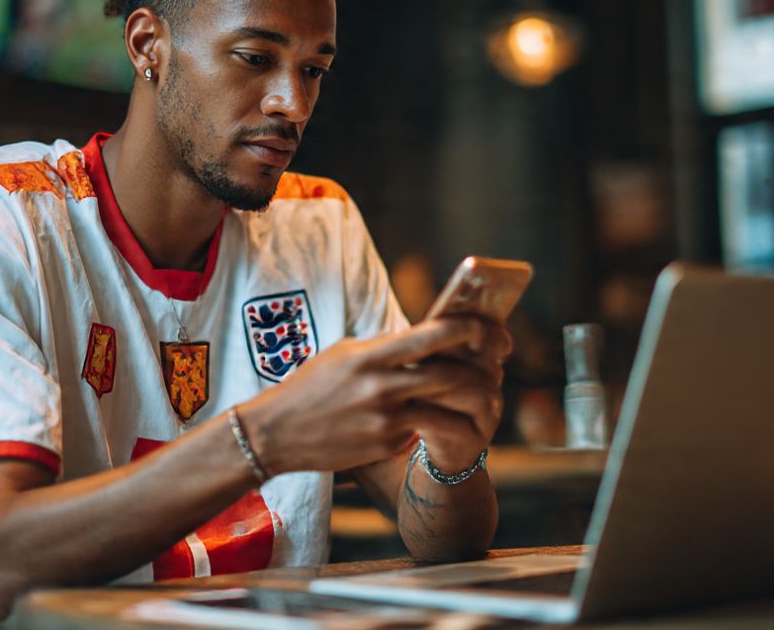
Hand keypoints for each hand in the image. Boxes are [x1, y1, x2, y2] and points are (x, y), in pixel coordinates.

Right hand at [238, 317, 505, 474]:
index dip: (469, 329)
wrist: (275, 433)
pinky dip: (445, 429)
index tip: (489, 328)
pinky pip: (426, 434)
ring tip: (488, 402)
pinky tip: (455, 426)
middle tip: (499, 368)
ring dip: (475, 407)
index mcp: (372, 354)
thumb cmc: (311, 388)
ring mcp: (383, 418)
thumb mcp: (345, 355)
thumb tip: (428, 339)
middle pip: (450, 376)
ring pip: (447, 411)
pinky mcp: (384, 445)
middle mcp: (380, 385)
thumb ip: (385, 348)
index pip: (431, 334)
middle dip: (484, 373)